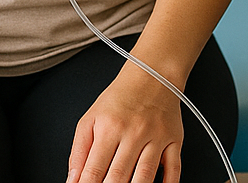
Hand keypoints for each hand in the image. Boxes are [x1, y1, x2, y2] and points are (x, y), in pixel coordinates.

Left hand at [68, 63, 185, 182]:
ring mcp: (156, 137)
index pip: (94, 169)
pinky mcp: (174, 140)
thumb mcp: (90, 118)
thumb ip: (79, 151)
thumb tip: (73, 180)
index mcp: (110, 128)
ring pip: (145, 176)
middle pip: (119, 176)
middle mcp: (134, 133)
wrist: (152, 75)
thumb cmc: (120, 98)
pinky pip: (174, 168)